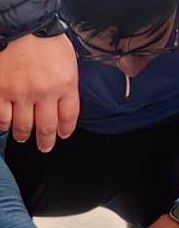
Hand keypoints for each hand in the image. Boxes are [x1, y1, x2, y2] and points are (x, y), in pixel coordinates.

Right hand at [0, 34, 78, 151]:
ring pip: (23, 125)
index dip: (65, 130)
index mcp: (65, 86)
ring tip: (23, 137)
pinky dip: (2, 124)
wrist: (22, 25)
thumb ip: (67, 85)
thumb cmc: (47, 40)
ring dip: (23, 134)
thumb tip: (64, 103)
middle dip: (45, 141)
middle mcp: (45, 94)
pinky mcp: (0, 90)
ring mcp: (21, 93)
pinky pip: (1, 115)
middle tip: (44, 147)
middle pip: (46, 127)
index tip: (63, 135)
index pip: (68, 117)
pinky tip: (4, 126)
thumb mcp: (68, 63)